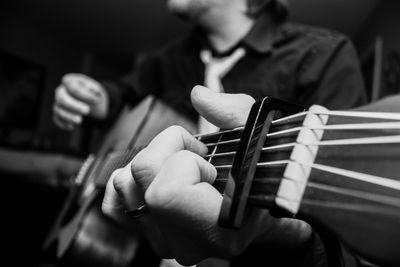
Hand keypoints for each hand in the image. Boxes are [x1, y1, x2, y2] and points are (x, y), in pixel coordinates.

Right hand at [53, 73, 108, 129]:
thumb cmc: (93, 94)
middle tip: (87, 111)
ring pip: (58, 110)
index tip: (96, 100)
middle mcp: (61, 91)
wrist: (94, 105)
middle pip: (62, 98)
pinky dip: (63, 124)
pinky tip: (72, 127)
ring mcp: (58, 103)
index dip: (84, 94)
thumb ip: (94, 88)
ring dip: (69, 116)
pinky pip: (57, 119)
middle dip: (74, 106)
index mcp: (70, 81)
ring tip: (80, 120)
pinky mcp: (58, 114)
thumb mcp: (97, 89)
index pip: (72, 86)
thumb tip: (93, 90)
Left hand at [102, 86, 312, 264]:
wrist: (260, 207)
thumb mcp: (259, 135)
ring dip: (150, 161)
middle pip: (141, 180)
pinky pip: (115, 205)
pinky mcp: (154, 237)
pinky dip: (128, 182)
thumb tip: (198, 96)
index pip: (167, 193)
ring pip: (124, 186)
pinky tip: (156, 176)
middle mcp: (190, 243)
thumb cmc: (264, 173)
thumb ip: (233, 111)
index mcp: (220, 227)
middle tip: (195, 152)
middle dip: (166, 149)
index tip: (207, 156)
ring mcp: (169, 243)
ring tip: (181, 165)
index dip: (184, 160)